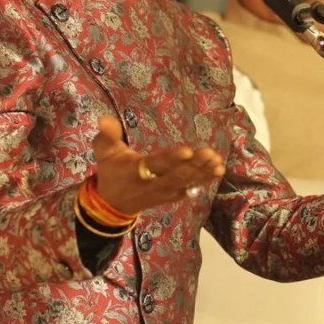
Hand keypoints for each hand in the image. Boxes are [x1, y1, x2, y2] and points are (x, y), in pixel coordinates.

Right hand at [91, 116, 224, 213]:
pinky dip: (205, 179)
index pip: (157, 165)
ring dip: (203, 172)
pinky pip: (191, 187)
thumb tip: (104, 119)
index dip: (172, 159)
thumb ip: (107, 135)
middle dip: (194, 166)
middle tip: (210, 154)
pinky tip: (219, 170)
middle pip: (177, 176)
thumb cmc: (111, 173)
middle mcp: (154, 184)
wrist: (113, 205)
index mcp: (137, 171)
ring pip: (187, 182)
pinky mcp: (173, 195)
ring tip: (218, 162)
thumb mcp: (104, 152)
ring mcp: (166, 192)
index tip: (188, 151)